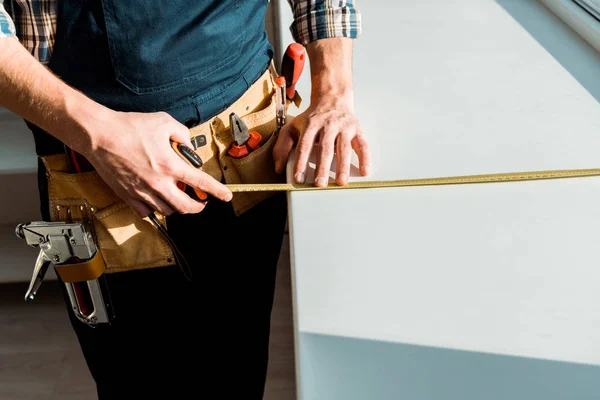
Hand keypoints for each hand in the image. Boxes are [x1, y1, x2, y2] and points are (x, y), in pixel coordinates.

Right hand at [84, 111, 231, 216]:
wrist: (99, 135)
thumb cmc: (128, 127)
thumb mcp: (163, 122)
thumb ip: (182, 134)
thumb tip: (187, 144)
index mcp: (170, 165)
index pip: (201, 183)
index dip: (218, 191)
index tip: (226, 196)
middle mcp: (158, 183)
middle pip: (186, 207)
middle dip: (199, 206)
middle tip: (201, 201)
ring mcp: (142, 192)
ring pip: (167, 210)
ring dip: (177, 205)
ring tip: (177, 195)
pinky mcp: (128, 196)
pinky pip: (146, 212)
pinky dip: (155, 208)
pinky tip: (156, 199)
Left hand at [273, 95, 369, 186]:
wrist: (332, 99)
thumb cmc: (311, 118)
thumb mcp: (292, 128)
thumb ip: (282, 147)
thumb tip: (279, 168)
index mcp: (311, 125)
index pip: (305, 145)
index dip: (301, 162)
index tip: (299, 178)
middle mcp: (328, 125)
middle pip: (325, 148)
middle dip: (323, 167)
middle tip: (320, 184)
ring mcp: (344, 127)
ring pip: (344, 148)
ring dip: (343, 166)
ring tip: (341, 182)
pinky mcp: (356, 130)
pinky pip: (362, 145)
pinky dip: (365, 158)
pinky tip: (365, 171)